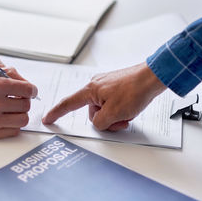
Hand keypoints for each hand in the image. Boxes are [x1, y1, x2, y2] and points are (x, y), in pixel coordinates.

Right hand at [0, 67, 37, 139]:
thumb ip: (8, 75)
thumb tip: (28, 84)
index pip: (28, 90)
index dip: (30, 91)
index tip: (29, 92)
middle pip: (26, 106)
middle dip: (23, 102)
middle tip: (16, 101)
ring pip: (22, 120)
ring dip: (18, 115)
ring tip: (10, 111)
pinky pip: (13, 131)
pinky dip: (11, 126)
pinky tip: (3, 119)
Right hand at [42, 63, 165, 130]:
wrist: (154, 77)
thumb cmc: (135, 90)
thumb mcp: (114, 114)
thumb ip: (100, 122)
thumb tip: (99, 123)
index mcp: (90, 90)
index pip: (68, 104)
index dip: (56, 113)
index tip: (48, 118)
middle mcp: (96, 86)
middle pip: (92, 112)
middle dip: (105, 120)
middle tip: (120, 121)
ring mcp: (106, 85)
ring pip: (104, 110)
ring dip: (115, 116)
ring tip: (128, 114)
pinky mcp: (116, 87)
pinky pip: (112, 104)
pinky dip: (120, 110)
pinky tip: (130, 109)